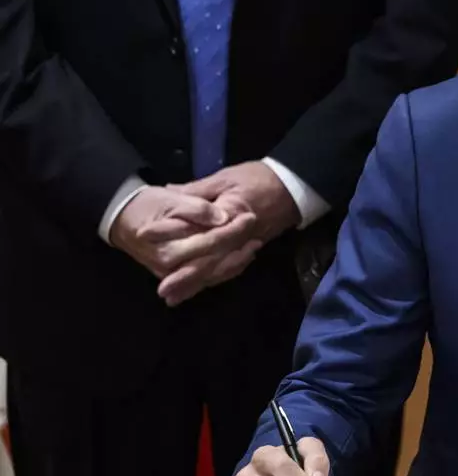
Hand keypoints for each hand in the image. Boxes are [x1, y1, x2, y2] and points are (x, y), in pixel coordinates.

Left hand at [138, 162, 299, 303]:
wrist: (293, 186)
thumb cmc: (259, 178)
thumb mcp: (225, 178)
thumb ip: (197, 191)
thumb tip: (167, 192)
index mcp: (229, 215)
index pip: (197, 230)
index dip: (170, 234)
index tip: (145, 237)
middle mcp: (237, 237)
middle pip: (209, 261)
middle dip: (185, 277)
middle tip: (163, 291)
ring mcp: (245, 246)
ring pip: (219, 270)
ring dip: (197, 285)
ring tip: (174, 297)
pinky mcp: (249, 249)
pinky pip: (230, 269)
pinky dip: (214, 279)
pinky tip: (199, 287)